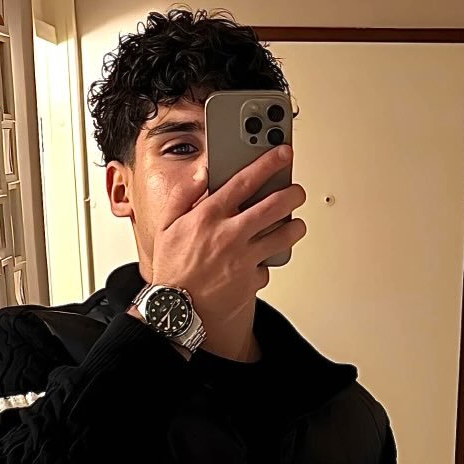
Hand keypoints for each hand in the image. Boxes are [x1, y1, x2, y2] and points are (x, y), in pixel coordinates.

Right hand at [149, 145, 306, 328]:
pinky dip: (267, 262)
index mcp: (208, 216)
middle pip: (274, 205)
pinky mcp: (251, 280)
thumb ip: (184, 194)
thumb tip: (202, 172)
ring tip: (293, 224)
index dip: (267, 163)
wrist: (176, 310)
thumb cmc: (172, 268)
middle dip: (292, 193)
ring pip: (283, 236)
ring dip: (294, 227)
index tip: (282, 153)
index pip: (245, 181)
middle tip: (297, 190)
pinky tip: (262, 259)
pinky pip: (268, 267)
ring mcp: (244, 258)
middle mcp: (230, 234)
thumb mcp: (167, 225)